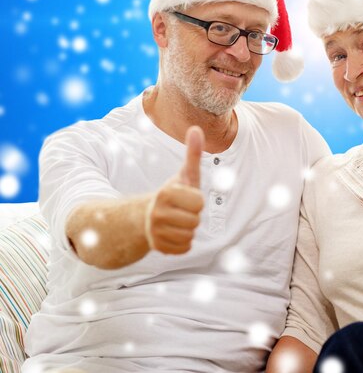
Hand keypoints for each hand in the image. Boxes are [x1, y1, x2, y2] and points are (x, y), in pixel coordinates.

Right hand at [145, 126, 204, 253]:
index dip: (197, 200)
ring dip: (189, 229)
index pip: (199, 203)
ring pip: (190, 236)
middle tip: (182, 210)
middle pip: (195, 221)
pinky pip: (185, 248)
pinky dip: (183, 242)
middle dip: (193, 216)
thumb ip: (193, 153)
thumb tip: (196, 128)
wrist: (150, 215)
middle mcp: (157, 213)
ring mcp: (155, 232)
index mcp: (166, 193)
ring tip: (178, 221)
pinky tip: (174, 233)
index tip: (187, 197)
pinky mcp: (157, 247)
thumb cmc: (175, 192)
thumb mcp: (185, 174)